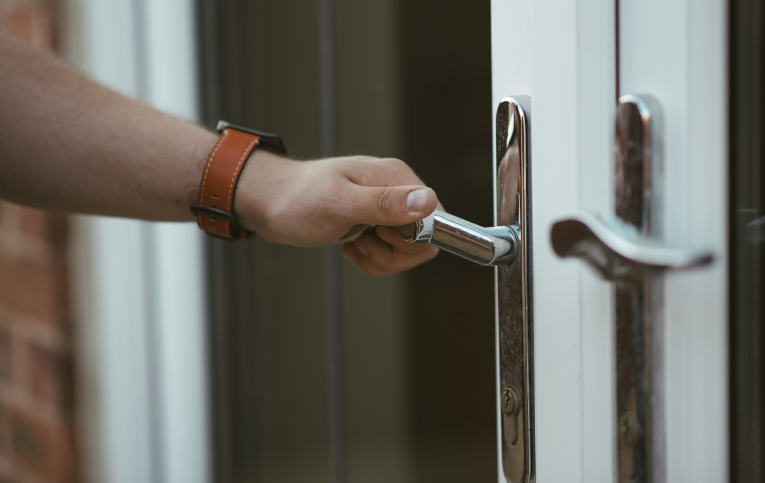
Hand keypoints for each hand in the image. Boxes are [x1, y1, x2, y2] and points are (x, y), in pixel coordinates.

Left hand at [234, 151, 439, 274]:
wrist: (269, 203)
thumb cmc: (297, 199)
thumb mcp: (339, 204)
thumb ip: (383, 204)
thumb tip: (427, 202)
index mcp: (396, 178)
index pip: (436, 218)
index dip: (413, 239)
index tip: (381, 236)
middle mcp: (396, 191)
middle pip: (424, 239)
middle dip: (394, 254)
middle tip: (363, 242)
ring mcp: (386, 208)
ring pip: (407, 251)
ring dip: (380, 258)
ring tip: (353, 244)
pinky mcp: (375, 223)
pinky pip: (390, 254)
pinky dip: (371, 259)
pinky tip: (350, 247)